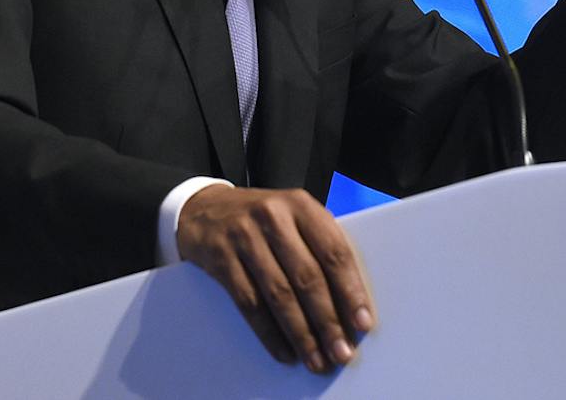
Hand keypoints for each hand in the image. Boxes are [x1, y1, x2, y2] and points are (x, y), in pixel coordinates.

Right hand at [175, 186, 374, 372]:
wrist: (203, 209)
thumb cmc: (262, 220)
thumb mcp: (293, 219)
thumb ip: (319, 249)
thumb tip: (349, 305)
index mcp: (302, 206)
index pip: (334, 252)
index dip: (351, 291)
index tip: (363, 323)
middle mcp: (274, 218)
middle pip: (308, 277)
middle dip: (328, 321)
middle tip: (341, 353)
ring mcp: (244, 238)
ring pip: (279, 294)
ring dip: (301, 334)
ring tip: (316, 360)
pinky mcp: (221, 259)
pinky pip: (249, 303)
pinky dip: (269, 333)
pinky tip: (284, 352)